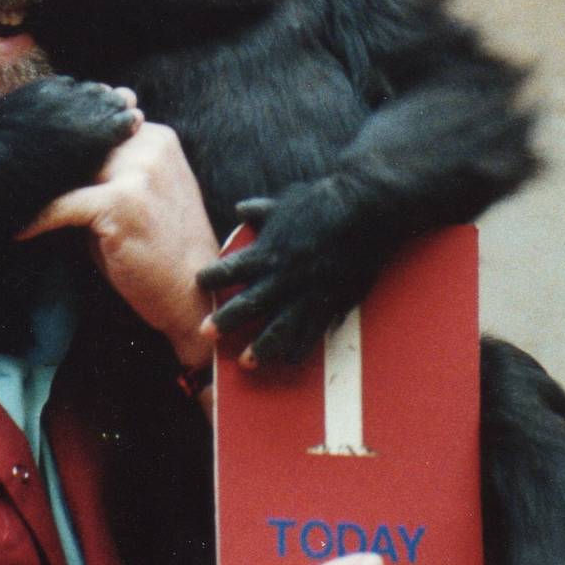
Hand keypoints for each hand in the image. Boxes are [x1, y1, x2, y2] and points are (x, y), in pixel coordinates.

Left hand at [18, 118, 217, 368]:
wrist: (194, 293)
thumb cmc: (159, 247)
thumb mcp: (138, 194)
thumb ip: (107, 168)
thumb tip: (54, 155)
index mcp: (156, 137)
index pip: (95, 123)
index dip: (62, 135)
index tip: (28, 147)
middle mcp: (150, 145)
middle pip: (79, 140)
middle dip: (45, 156)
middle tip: (10, 170)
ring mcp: (138, 171)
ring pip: (68, 166)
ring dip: (38, 183)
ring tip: (10, 193)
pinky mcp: (122, 202)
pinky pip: (63, 204)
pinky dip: (37, 219)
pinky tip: (19, 230)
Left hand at [197, 180, 384, 367]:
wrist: (365, 211)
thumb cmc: (323, 200)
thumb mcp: (284, 202)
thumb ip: (260, 211)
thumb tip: (240, 210)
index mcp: (267, 252)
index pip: (229, 270)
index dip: (211, 278)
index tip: (200, 283)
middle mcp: (282, 278)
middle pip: (247, 306)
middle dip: (225, 321)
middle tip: (205, 334)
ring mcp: (306, 294)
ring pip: (278, 329)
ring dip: (260, 348)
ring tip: (246, 363)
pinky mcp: (330, 303)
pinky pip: (312, 333)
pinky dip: (300, 348)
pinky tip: (289, 359)